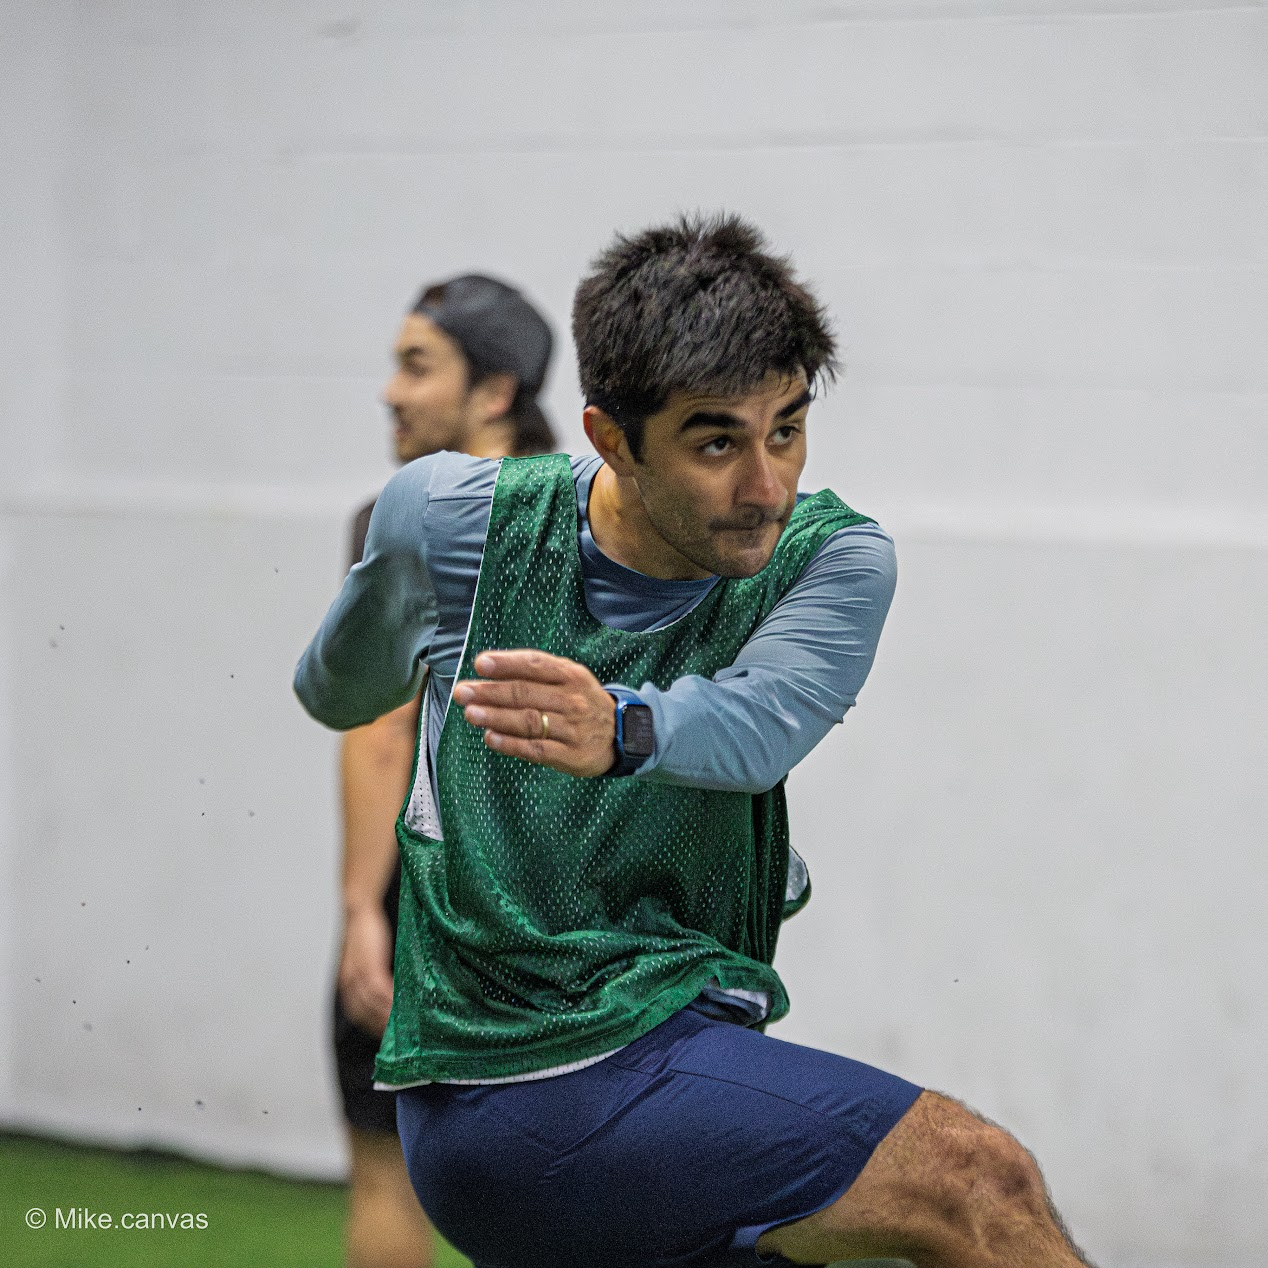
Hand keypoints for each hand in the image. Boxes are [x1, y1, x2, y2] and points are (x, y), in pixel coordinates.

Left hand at [336, 906, 394, 1036]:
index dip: (372, 1026)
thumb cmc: (366, 933)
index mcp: (347, 983)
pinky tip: (403, 1006)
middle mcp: (348, 983)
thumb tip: (390, 991)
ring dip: (388, 1017)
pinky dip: (391, 1001)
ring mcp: (358, 975)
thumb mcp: (366, 958)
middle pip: (364, 1014)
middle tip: (399, 1038)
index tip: (388, 1036)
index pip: (358, 1013)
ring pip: (372, 1005)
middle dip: (380, 1027)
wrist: (360, 909)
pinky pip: (380, 991)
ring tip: (406, 1025)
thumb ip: (373, 975)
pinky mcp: (370, 965)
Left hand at [453, 649, 616, 777]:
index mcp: (571, 675)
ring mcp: (571, 728)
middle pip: (526, 694)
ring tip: (470, 713)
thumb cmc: (581, 701)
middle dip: (490, 692)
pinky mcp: (569, 754)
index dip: (507, 664)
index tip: (480, 664)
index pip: (535, 665)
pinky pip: (535, 748)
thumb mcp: (569, 678)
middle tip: (463, 692)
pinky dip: (511, 744)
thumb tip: (491, 666)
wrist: (620, 734)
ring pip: (528, 721)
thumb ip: (536, 671)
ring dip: (496, 717)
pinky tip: (490, 738)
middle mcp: (572, 700)